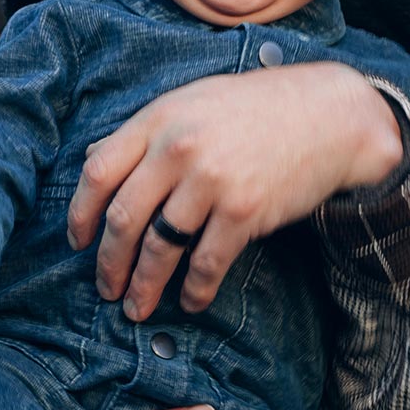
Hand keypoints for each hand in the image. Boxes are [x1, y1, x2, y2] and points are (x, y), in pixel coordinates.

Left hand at [68, 63, 406, 318]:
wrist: (330, 116)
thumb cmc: (259, 109)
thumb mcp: (193, 102)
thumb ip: (147, 131)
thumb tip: (94, 160)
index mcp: (159, 119)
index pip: (99, 172)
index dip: (81, 214)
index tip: (78, 241)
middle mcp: (179, 149)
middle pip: (124, 218)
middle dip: (109, 263)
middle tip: (106, 288)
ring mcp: (211, 182)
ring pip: (159, 248)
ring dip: (144, 286)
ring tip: (137, 307)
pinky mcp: (243, 212)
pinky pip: (205, 263)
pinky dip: (194, 290)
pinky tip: (190, 302)